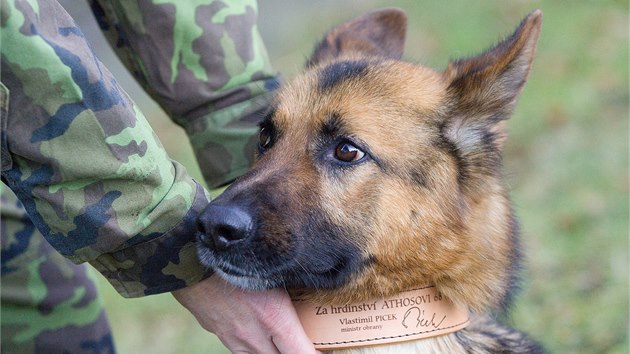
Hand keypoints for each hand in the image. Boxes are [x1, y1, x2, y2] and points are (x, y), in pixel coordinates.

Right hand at [173, 274, 318, 353]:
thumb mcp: (273, 271)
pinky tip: (259, 335)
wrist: (189, 260)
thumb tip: (310, 298)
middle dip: (294, 352)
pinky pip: (241, 350)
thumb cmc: (236, 257)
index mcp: (275, 320)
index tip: (325, 350)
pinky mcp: (219, 333)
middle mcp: (255, 337)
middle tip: (305, 343)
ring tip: (283, 342)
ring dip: (273, 352)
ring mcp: (234, 339)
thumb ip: (292, 290)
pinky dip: (254, 348)